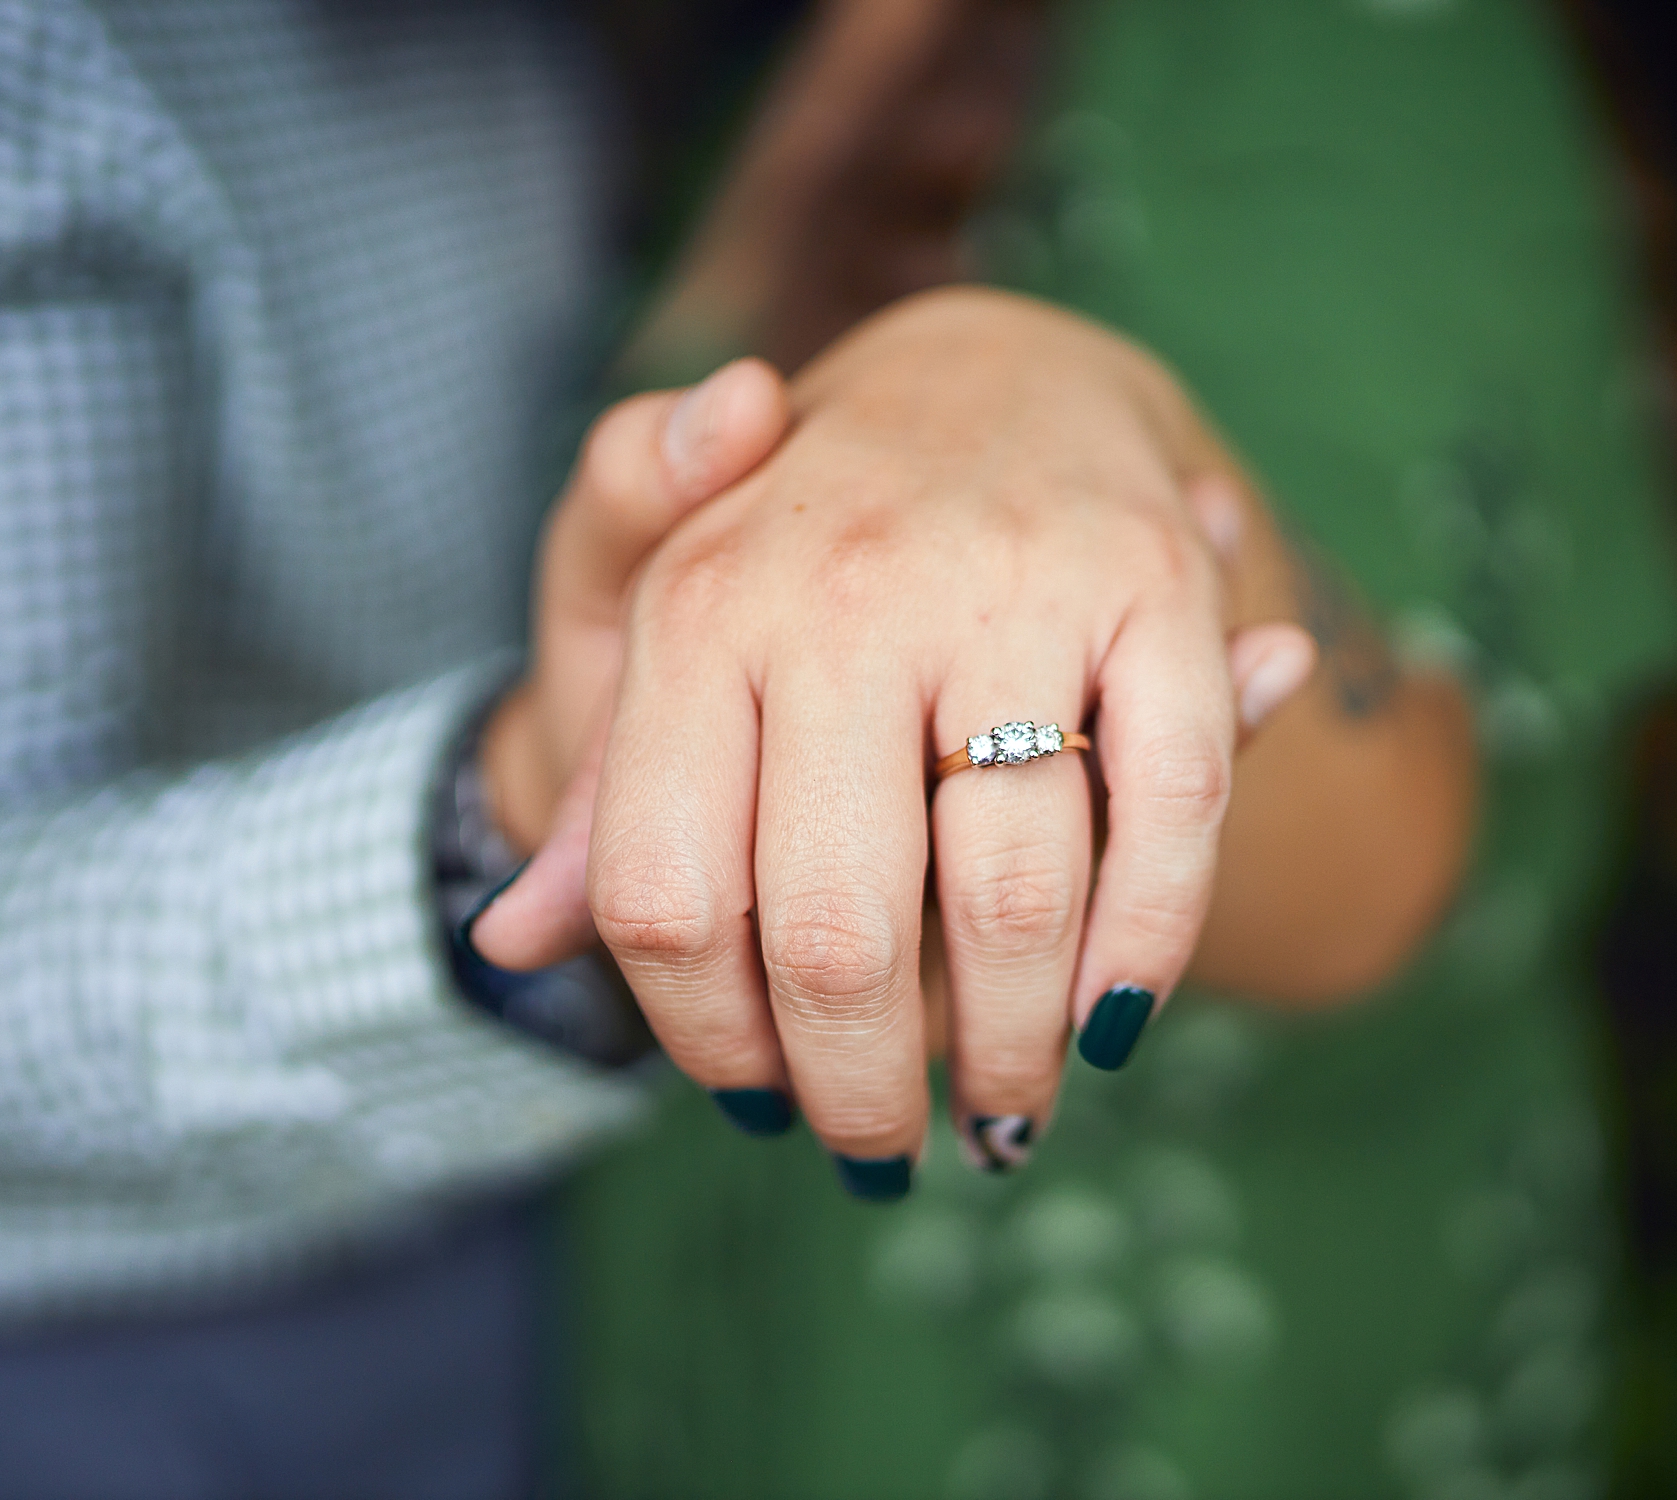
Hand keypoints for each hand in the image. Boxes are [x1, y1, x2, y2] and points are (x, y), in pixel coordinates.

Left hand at [479, 287, 1312, 1191]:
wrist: (986, 372)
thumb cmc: (802, 544)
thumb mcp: (659, 636)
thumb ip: (606, 794)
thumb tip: (507, 943)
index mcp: (699, 607)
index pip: (667, 896)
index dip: (704, 1038)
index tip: (748, 1096)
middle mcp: (847, 587)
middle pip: (835, 931)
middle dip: (859, 1089)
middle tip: (877, 1146)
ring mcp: (1012, 579)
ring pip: (1009, 894)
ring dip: (1009, 1054)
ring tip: (1000, 1111)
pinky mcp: (1156, 580)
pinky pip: (1170, 808)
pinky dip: (1147, 948)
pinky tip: (1107, 1020)